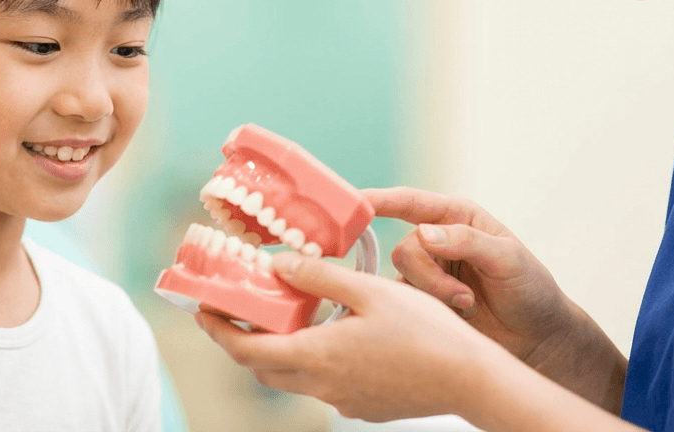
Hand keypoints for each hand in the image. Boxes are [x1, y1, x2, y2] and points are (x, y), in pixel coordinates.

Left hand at [195, 251, 494, 421]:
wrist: (473, 380)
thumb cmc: (427, 332)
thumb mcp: (371, 290)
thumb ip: (320, 276)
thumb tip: (277, 266)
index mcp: (317, 356)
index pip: (246, 350)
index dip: (217, 331)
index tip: (201, 310)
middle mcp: (323, 386)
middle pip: (265, 367)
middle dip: (243, 340)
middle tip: (236, 309)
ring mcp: (345, 402)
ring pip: (295, 377)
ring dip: (281, 349)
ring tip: (287, 314)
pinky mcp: (365, 407)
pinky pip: (325, 384)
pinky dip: (314, 360)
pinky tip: (334, 334)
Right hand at [367, 187, 625, 411]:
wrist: (537, 340)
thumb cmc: (531, 291)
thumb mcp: (508, 259)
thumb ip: (467, 241)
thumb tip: (423, 233)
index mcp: (456, 217)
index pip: (410, 202)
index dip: (379, 200)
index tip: (355, 202)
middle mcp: (436, 241)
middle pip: (404, 249)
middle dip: (430, 276)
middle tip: (464, 297)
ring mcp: (427, 273)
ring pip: (402, 278)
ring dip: (433, 295)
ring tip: (467, 306)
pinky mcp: (422, 303)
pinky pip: (402, 301)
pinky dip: (425, 311)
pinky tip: (454, 318)